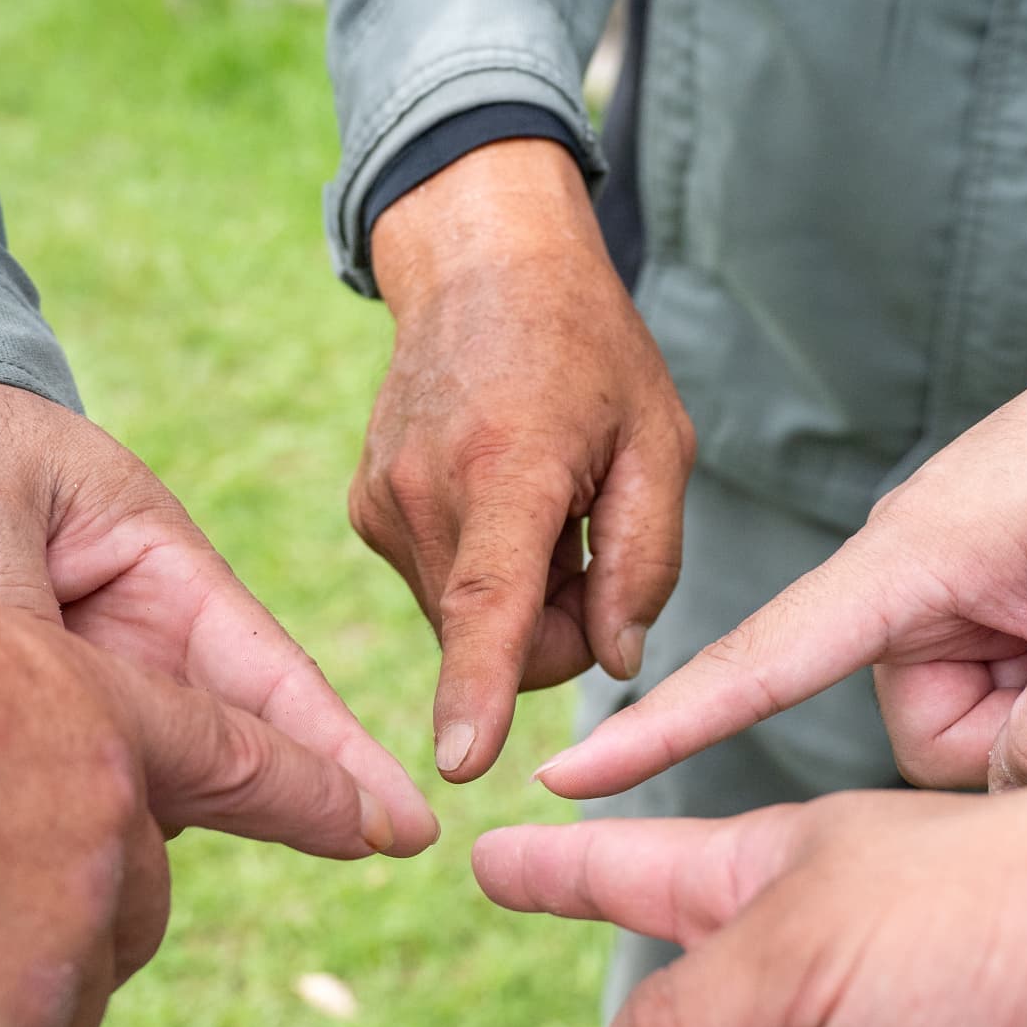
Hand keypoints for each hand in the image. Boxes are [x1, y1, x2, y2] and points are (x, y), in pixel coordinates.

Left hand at [0, 383, 436, 852]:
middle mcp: (141, 647)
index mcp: (165, 573)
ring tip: (156, 889)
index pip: (272, 676)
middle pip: (227, 752)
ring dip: (150, 837)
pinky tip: (44, 888)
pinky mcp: (24, 732)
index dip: (338, 754)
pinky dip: (66, 836)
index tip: (404, 824)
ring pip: (145, 792)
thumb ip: (7, 603)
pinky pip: (66, 797)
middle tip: (362, 860)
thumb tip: (34, 716)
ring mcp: (87, 695)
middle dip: (289, 810)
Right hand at [358, 139, 694, 780]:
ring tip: (546, 504)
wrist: (480, 265)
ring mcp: (384, 502)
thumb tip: (615, 661)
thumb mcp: (659, 440)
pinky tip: (502, 498)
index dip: (478, 687)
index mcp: (510, 466)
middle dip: (557, 627)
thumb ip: (646, 559)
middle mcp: (427, 491)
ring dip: (519, 597)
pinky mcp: (367, 511)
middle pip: (498, 637)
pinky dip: (481, 572)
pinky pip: (437, 589)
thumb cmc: (587, 347)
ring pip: (466, 622)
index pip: (490, 600)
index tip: (458, 761)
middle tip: (593, 543)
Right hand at [533, 273, 1026, 796]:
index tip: (568, 778)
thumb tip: (992, 813)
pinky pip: (1012, 698)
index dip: (661, 729)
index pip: (755, 662)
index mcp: (903, 563)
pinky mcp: (1004, 604)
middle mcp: (912, 584)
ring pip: (972, 725)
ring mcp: (960, 596)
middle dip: (1011, 729)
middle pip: (919, 728)